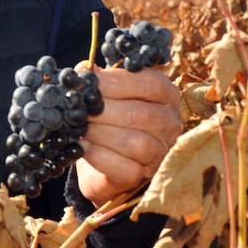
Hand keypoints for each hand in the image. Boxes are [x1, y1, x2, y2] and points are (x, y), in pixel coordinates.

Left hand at [75, 63, 182, 204]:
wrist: (98, 158)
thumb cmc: (104, 117)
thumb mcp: (102, 92)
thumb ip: (97, 79)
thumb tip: (84, 71)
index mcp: (165, 94)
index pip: (151, 83)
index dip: (119, 82)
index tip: (90, 83)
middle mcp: (170, 123)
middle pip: (142, 115)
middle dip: (104, 110)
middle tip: (78, 108)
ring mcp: (161, 152)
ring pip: (137, 143)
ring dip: (101, 134)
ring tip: (78, 128)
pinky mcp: (145, 176)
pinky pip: (126, 168)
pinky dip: (100, 157)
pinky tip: (81, 148)